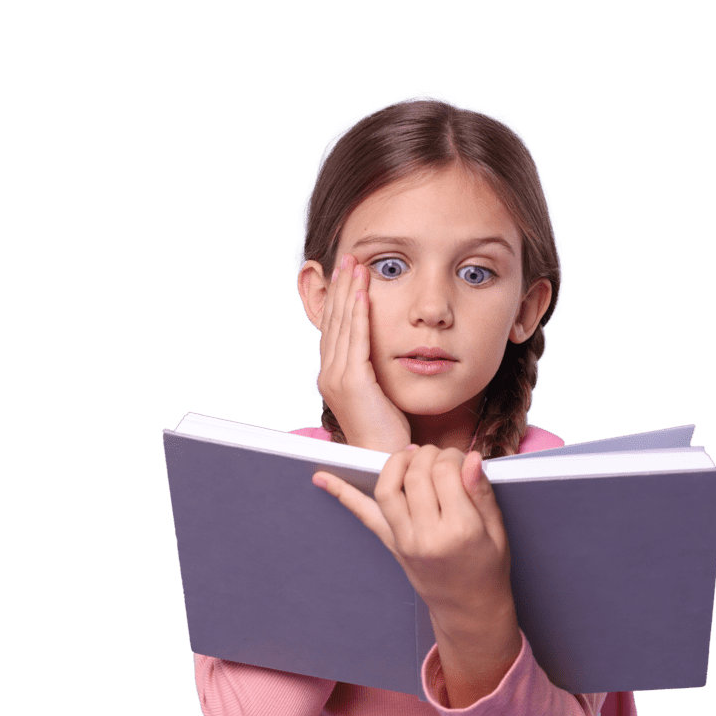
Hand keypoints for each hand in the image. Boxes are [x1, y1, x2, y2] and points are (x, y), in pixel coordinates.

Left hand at [312, 445, 513, 624]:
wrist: (468, 608)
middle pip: (415, 475)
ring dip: (395, 462)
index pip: (446, 472)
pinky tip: (322, 477)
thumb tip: (471, 458)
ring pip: (387, 488)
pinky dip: (343, 494)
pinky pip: (364, 515)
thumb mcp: (497, 531)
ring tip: (409, 456)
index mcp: (460, 530)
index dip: (452, 456)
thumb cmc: (487, 568)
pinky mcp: (391, 545)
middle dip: (426, 454)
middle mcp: (428, 536)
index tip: (460, 459)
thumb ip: (482, 493)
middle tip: (438, 456)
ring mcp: (405, 541)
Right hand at [315, 254, 411, 452]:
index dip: (338, 297)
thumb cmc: (386, 430)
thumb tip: (378, 351)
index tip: (346, 272)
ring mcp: (337, 378)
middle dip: (340, 286)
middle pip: (333, 320)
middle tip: (347, 257)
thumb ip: (373, 369)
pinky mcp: (352, 383)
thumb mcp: (377, 392)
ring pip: (341, 325)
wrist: (384, 458)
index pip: (334, 327)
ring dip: (348, 291)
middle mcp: (329, 374)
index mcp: (333, 375)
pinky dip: (357, 313)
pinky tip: (362, 292)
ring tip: (355, 264)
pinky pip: (355, 339)